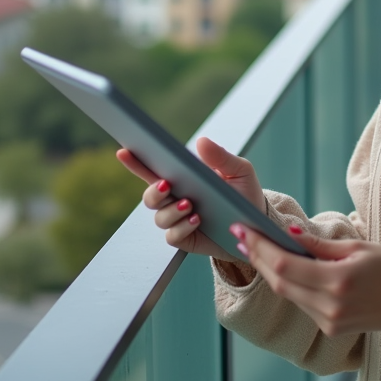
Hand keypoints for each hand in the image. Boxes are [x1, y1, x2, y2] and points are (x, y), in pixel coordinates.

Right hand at [116, 137, 264, 261]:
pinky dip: (181, 228)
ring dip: (171, 211)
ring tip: (189, 205)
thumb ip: (220, 157)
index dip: (135, 162)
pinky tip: (196, 220)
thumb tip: (200, 141)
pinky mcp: (186, 239)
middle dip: (153, 192)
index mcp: (183, 178)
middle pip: (149, 197)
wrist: (257, 226)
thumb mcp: (239, 171)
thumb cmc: (244, 193)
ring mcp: (178, 221)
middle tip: (166, 184)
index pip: (153, 170)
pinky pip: (172, 236)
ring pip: (159, 217)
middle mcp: (175, 199)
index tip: (124, 151)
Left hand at [231, 223, 380, 337]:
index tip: (244, 229)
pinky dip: (289, 284)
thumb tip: (289, 234)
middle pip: (280, 282)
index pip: (285, 265)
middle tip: (241, 235)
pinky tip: (281, 268)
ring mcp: (329, 321)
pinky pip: (301, 304)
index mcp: (338, 281)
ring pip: (288, 294)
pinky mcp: (330, 328)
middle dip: (257, 257)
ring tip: (255, 248)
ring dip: (269, 271)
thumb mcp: (358, 247)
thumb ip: (320, 244)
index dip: (260, 247)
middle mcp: (330, 305)